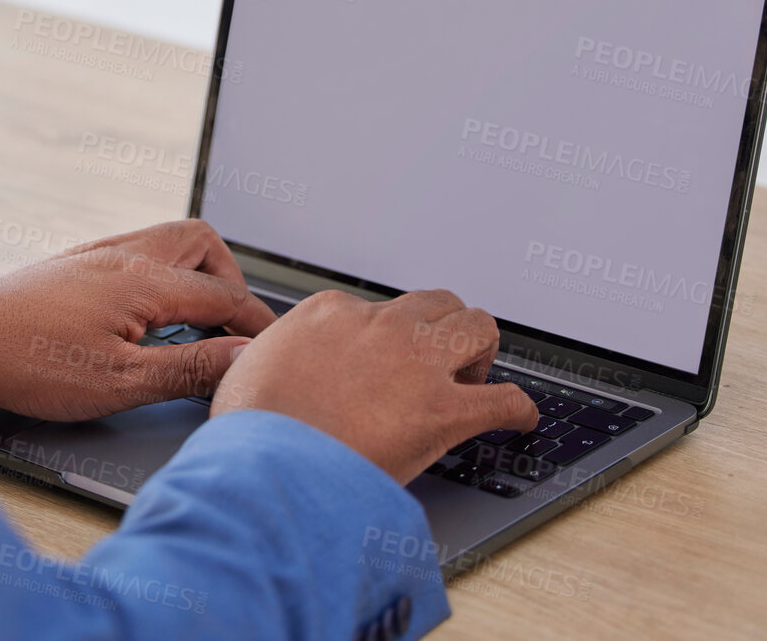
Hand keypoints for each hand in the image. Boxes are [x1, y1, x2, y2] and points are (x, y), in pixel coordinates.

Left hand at [0, 220, 277, 421]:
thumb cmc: (29, 364)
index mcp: (142, 280)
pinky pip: (138, 248)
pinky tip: (147, 312)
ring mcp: (98, 252)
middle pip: (202, 243)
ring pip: (169, 239)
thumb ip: (189, 367)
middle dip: (229, 281)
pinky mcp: (76, 260)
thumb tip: (244, 355)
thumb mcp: (120, 383)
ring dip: (194, 273)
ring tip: (194, 320)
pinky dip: (161, 273)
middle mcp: (124, 253)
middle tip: (229, 327)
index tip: (271, 347)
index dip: (255, 324)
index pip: (223, 294)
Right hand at [211, 289, 537, 484]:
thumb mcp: (246, 371)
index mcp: (332, 313)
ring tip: (473, 378)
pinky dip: (519, 410)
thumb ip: (269, 359)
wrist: (270, 463)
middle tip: (436, 364)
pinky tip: (520, 420)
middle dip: (442, 329)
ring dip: (481, 351)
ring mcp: (418, 364)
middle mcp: (381, 325)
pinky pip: (505, 399)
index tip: (383, 362)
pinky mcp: (445, 411)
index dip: (383, 339)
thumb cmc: (253, 428)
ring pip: (477, 327)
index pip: (374, 309)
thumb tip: (264, 367)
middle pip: (435, 304)